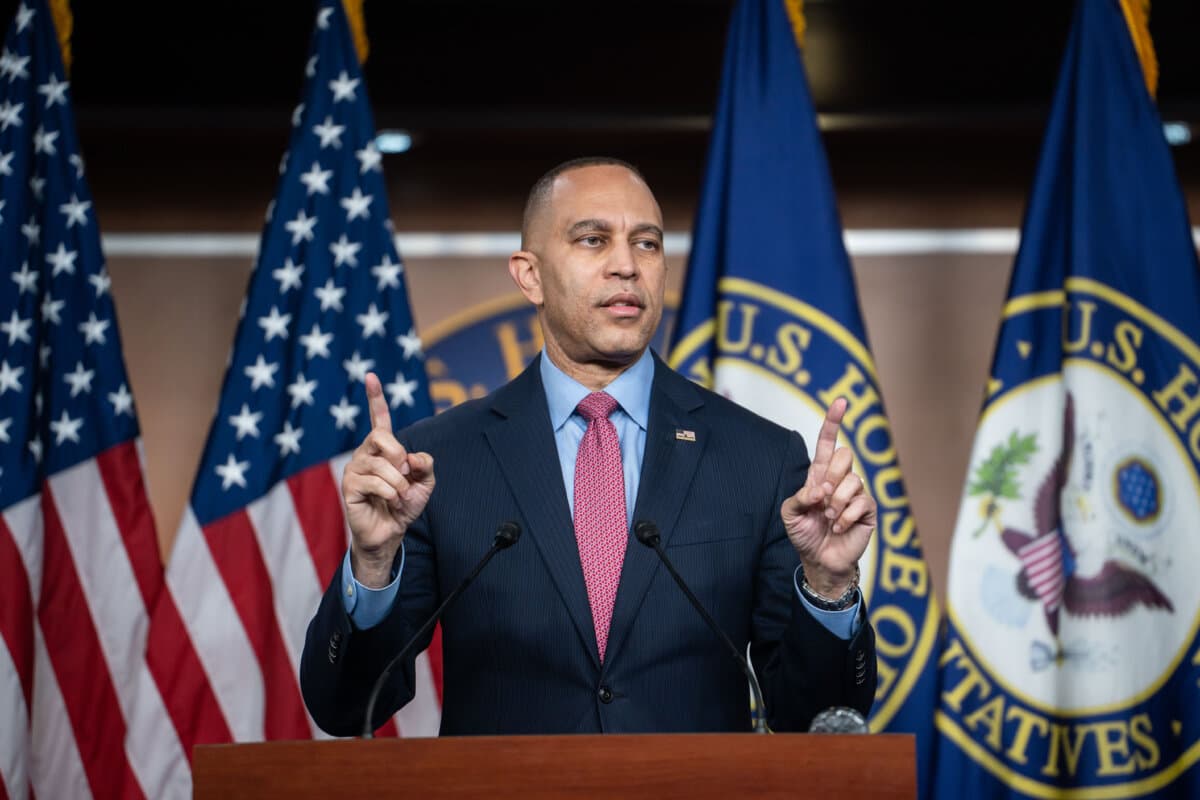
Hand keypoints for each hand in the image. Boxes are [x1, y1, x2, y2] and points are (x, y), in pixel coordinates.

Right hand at [341, 372, 435, 587]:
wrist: (391, 533)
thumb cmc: (404, 505)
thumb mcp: (425, 483)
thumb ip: (426, 465)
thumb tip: (412, 457)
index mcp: (382, 449)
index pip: (378, 418)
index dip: (375, 397)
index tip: (370, 376)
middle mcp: (365, 453)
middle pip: (383, 437)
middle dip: (400, 459)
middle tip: (403, 478)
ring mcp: (354, 468)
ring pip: (382, 464)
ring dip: (399, 484)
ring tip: (397, 497)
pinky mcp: (349, 486)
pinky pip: (376, 482)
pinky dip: (390, 494)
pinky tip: (389, 502)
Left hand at [780, 398, 875, 597]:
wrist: (819, 560)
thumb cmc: (804, 534)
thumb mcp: (789, 513)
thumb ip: (798, 496)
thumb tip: (819, 490)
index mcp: (820, 474)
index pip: (828, 442)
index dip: (834, 422)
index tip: (841, 402)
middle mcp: (840, 479)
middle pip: (844, 456)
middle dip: (831, 477)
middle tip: (822, 500)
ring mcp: (856, 493)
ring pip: (853, 481)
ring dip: (835, 504)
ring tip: (828, 519)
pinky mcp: (867, 510)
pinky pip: (861, 502)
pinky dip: (845, 517)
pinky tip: (839, 528)